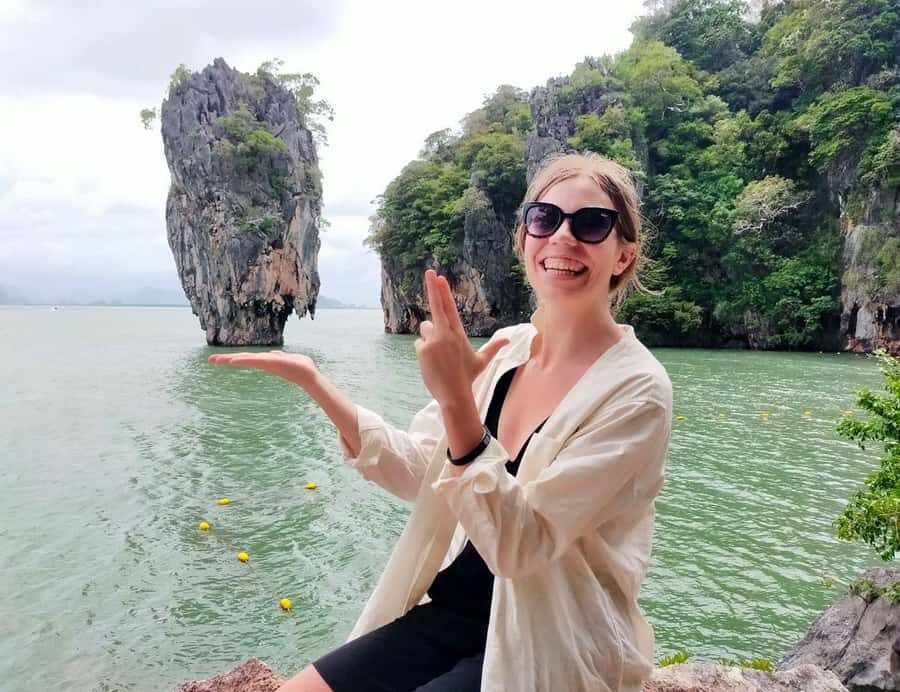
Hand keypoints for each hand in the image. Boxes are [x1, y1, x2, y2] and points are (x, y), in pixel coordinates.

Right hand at [207, 350, 318, 388]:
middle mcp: (264, 362)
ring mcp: (266, 363)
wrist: (310, 374)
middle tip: (211, 360)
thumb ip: (279, 356)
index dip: (234, 358)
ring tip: (217, 360)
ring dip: (231, 359)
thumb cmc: (301, 366)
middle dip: (227, 359)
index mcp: (266, 361)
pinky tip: (233, 361)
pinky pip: (254, 360)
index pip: (248, 358)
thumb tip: (273, 354)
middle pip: (243, 359)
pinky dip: (243, 360)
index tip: (221, 360)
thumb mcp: (288, 357)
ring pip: (246, 359)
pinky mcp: (270, 363)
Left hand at [415, 269, 509, 407]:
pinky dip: (423, 352)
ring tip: (438, 356)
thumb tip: (508, 339)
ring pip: (425, 329)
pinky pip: (419, 344)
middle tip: (429, 271)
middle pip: (436, 306)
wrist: (454, 394)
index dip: (444, 292)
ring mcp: (434, 341)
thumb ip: (493, 347)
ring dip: (429, 338)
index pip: (450, 308)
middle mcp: (446, 333)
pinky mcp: (423, 349)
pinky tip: (432, 363)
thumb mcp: (481, 361)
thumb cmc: (467, 377)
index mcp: (459, 333)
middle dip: (433, 287)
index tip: (439, 278)